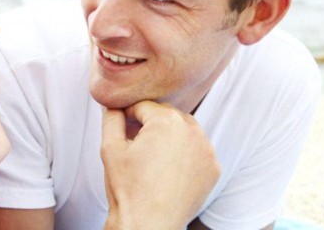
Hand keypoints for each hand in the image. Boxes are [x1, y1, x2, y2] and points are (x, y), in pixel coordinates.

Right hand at [101, 101, 219, 229]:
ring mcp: (207, 150)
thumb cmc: (128, 189)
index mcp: (166, 121)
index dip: (129, 115)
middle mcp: (192, 131)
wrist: (148, 226)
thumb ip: (111, 118)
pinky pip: (198, 150)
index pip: (144, 106)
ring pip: (185, 130)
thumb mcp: (110, 148)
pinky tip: (170, 168)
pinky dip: (186, 154)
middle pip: (167, 115)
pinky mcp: (213, 168)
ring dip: (171, 136)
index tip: (123, 127)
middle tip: (137, 143)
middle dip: (152, 124)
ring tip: (154, 156)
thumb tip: (113, 105)